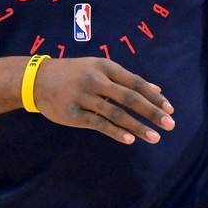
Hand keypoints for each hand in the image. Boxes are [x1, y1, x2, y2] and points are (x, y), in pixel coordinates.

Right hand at [33, 57, 174, 144]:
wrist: (37, 79)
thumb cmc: (75, 73)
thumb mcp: (100, 68)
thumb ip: (127, 80)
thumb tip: (157, 90)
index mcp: (105, 66)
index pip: (135, 82)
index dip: (154, 96)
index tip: (170, 108)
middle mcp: (96, 80)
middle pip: (130, 98)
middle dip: (152, 112)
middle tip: (170, 124)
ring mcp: (84, 97)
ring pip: (116, 113)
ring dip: (137, 126)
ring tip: (154, 137)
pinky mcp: (73, 113)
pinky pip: (98, 123)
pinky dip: (115, 132)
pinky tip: (129, 140)